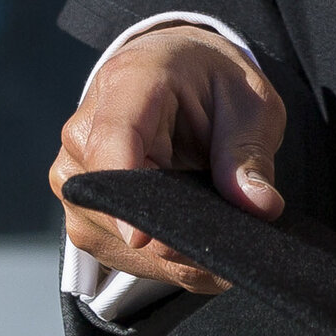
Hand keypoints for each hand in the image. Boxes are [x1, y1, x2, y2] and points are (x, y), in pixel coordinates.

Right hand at [48, 25, 287, 295]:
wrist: (177, 75)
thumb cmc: (211, 83)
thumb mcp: (249, 103)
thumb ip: (250, 153)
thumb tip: (260, 206)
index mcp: (127, 84)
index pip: (112, 142)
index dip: (123, 195)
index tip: (141, 236)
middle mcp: (84, 133)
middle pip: (115, 207)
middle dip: (176, 235)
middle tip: (233, 239)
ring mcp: (76, 180)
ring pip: (122, 245)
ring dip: (177, 253)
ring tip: (217, 229)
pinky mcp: (83, 214)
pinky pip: (125, 258)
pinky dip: (167, 260)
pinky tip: (196, 240)